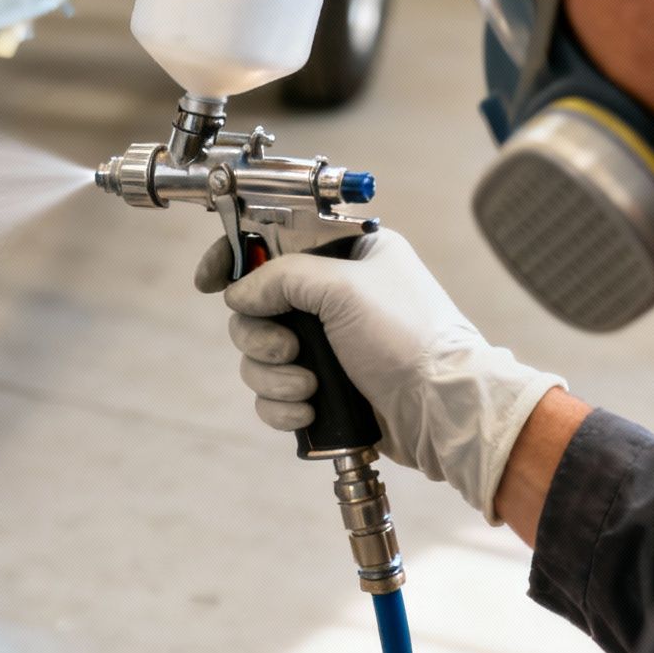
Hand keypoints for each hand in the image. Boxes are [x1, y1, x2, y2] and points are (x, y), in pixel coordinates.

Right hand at [194, 228, 564, 519]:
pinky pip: (274, 392)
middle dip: (261, 335)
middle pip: (256, 306)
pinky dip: (282, 405)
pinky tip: (308, 411)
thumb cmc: (408, 337)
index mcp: (347, 255)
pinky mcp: (324, 387)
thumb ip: (281, 277)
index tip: (209, 280)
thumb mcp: (343, 288)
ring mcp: (328, 344)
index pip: (274, 241)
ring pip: (260, 353)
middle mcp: (335, 296)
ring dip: (273, 375)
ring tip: (308, 386)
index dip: (235, 257)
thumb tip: (239, 294)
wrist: (443, 410)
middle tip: (287, 348)